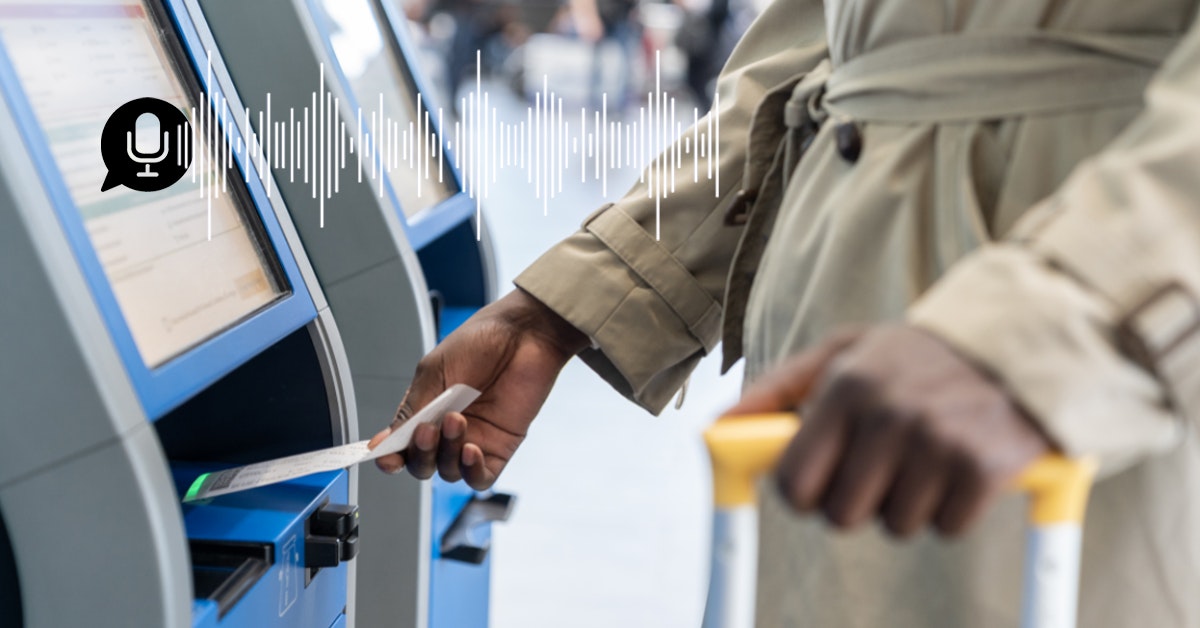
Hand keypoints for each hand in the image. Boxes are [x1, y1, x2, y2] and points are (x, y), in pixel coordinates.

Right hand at [369, 289, 588, 488]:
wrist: (524, 333)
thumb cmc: (481, 342)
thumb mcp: (434, 371)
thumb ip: (412, 409)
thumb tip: (384, 442)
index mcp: (425, 410)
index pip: (400, 445)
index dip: (390, 456)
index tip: (385, 457)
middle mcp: (446, 429)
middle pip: (421, 465)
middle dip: (420, 454)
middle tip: (427, 430)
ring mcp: (473, 440)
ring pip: (447, 472)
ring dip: (447, 453)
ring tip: (457, 421)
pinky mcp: (500, 448)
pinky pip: (480, 478)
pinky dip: (471, 470)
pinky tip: (472, 450)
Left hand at [725, 325, 1051, 536]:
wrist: (1022, 340)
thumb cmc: (917, 356)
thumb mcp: (845, 352)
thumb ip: (778, 389)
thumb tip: (718, 426)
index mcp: (846, 386)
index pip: (795, 482)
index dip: (803, 495)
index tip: (818, 487)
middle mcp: (889, 414)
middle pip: (842, 516)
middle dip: (856, 502)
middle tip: (879, 470)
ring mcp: (938, 442)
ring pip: (896, 526)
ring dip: (908, 504)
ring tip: (925, 458)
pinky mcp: (984, 468)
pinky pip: (946, 528)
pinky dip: (951, 510)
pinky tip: (958, 468)